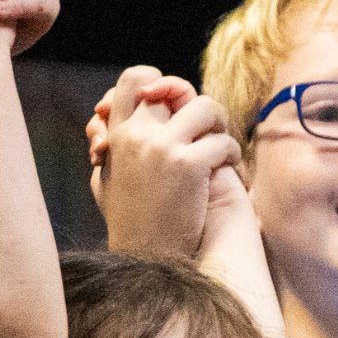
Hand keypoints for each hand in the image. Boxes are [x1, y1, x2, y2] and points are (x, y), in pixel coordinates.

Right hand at [87, 67, 242, 257]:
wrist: (144, 260)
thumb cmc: (129, 222)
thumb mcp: (105, 179)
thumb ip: (109, 145)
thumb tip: (108, 115)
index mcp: (116, 134)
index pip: (134, 78)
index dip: (159, 83)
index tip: (172, 106)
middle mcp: (136, 134)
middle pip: (175, 87)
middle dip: (196, 106)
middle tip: (208, 128)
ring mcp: (162, 147)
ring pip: (207, 107)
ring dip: (220, 126)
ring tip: (221, 148)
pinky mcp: (188, 165)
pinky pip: (223, 142)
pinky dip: (232, 156)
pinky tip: (230, 173)